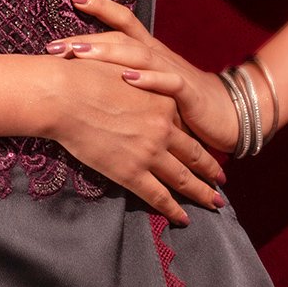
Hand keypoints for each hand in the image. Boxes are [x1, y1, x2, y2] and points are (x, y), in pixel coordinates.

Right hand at [30, 53, 227, 225]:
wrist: (65, 94)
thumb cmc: (85, 74)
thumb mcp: (122, 68)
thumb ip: (136, 78)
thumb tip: (133, 78)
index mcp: (162, 101)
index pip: (185, 125)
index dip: (197, 137)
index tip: (206, 147)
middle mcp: (163, 129)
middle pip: (194, 153)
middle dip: (210, 168)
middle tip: (222, 180)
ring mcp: (149, 153)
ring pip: (183, 178)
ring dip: (201, 192)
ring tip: (214, 202)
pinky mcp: (131, 173)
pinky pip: (158, 196)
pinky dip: (173, 209)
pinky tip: (184, 218)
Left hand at [45, 0, 241, 157]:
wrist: (229, 114)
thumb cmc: (182, 103)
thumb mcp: (150, 87)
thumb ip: (122, 81)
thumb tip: (83, 78)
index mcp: (149, 51)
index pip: (123, 21)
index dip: (100, 6)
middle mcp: (159, 55)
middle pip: (120, 37)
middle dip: (85, 39)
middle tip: (52, 45)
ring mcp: (174, 71)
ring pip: (138, 54)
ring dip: (107, 53)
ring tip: (79, 53)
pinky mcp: (188, 93)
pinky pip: (168, 82)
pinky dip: (147, 79)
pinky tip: (127, 78)